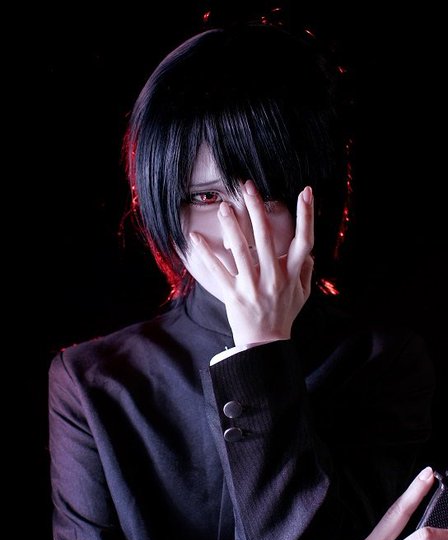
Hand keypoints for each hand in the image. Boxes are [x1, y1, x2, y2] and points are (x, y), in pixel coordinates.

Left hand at [190, 181, 313, 345]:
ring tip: (223, 207)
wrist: (265, 345)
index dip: (307, 216)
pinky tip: (195, 237)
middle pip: (266, 238)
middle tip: (248, 186)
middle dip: (257, 209)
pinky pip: (218, 270)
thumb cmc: (283, 316)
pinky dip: (206, 253)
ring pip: (241, 251)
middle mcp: (274, 278)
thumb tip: (308, 251)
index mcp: (292, 275)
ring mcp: (253, 286)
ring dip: (232, 226)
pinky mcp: (234, 295)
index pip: (305, 241)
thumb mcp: (302, 295)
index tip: (306, 191)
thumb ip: (305, 271)